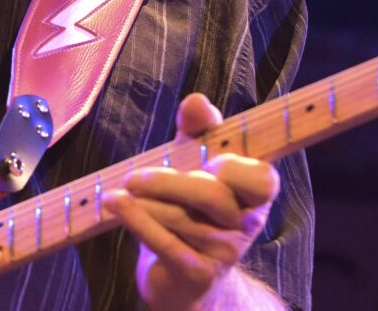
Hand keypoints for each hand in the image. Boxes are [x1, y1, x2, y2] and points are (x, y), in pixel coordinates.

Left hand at [102, 93, 279, 309]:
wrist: (181, 277)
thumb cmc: (190, 208)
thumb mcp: (194, 162)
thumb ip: (198, 131)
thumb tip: (197, 100)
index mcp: (252, 196)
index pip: (262, 180)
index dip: (236, 168)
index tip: (211, 159)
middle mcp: (245, 225)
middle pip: (211, 196)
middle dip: (169, 182)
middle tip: (135, 177)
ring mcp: (222, 253)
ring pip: (181, 218)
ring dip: (144, 201)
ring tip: (122, 191)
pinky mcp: (196, 275)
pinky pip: (165, 243)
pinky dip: (136, 219)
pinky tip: (114, 203)